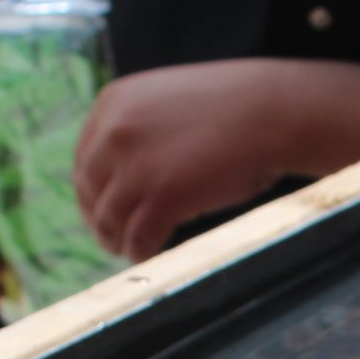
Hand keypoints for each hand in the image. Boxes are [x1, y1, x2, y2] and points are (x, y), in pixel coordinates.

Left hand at [74, 61, 294, 262]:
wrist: (274, 113)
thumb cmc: (234, 108)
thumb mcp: (169, 103)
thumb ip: (140, 128)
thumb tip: (124, 169)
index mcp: (113, 104)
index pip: (85, 158)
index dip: (92, 192)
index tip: (102, 209)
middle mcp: (115, 132)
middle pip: (90, 190)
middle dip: (99, 219)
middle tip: (112, 238)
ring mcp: (136, 165)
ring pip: (109, 219)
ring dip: (117, 240)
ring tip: (131, 251)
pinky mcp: (162, 196)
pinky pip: (138, 237)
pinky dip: (141, 252)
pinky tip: (151, 255)